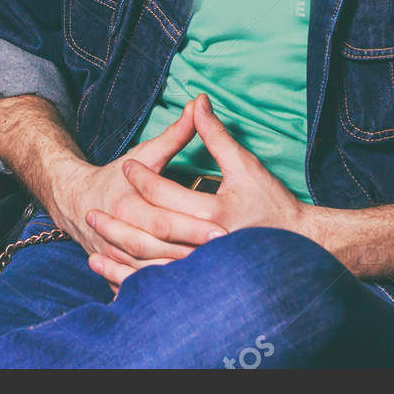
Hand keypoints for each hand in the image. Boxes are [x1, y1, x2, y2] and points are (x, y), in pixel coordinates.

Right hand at [43, 98, 226, 293]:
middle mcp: (118, 229)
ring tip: (212, 277)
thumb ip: (176, 134)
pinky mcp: (117, 269)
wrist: (75, 200)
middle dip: (192, 253)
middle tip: (225, 254)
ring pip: (150, 271)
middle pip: (159, 248)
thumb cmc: (118, 174)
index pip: (164, 218)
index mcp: (127, 201)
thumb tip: (201, 103)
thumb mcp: (147, 152)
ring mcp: (115, 253)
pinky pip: (139, 285)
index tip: (224, 230)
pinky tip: (185, 293)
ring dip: (178, 275)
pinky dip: (159, 290)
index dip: (194, 226)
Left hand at [95, 93, 310, 280]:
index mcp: (216, 213)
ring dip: (120, 263)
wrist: (302, 247)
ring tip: (92, 252)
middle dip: (117, 226)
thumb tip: (196, 100)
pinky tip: (118, 284)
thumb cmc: (272, 205)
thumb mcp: (245, 166)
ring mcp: (207, 273)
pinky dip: (139, 290)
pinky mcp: (207, 290)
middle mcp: (208, 246)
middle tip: (91, 213)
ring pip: (152, 270)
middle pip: (151, 235)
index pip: (165, 194)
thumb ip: (215, 136)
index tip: (125, 168)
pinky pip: (165, 292)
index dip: (142, 178)